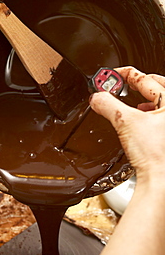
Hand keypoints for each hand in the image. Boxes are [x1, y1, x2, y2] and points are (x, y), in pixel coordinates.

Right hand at [89, 66, 164, 182]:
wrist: (161, 180)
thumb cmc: (156, 155)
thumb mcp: (125, 123)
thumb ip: (108, 106)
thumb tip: (97, 97)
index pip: (145, 79)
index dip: (125, 75)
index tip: (112, 75)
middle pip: (159, 86)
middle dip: (140, 84)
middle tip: (126, 83)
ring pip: (162, 103)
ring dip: (146, 101)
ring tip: (136, 103)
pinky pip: (161, 118)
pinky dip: (150, 116)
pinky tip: (142, 123)